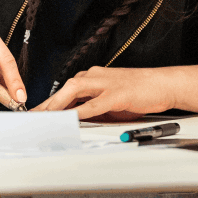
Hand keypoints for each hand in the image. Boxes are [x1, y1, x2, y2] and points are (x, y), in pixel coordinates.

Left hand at [32, 66, 175, 119]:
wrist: (163, 84)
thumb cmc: (138, 92)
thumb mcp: (110, 101)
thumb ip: (92, 108)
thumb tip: (74, 121)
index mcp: (92, 77)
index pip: (66, 90)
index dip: (50, 102)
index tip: (37, 113)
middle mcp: (95, 77)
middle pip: (66, 88)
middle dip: (48, 103)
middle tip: (34, 116)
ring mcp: (106, 84)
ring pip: (75, 91)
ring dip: (59, 104)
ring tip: (46, 116)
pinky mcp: (118, 94)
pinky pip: (96, 103)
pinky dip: (82, 110)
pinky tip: (72, 117)